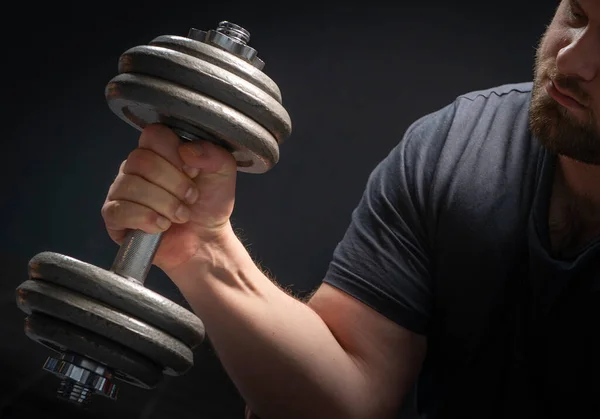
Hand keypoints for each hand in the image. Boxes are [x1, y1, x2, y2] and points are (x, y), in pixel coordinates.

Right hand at [101, 124, 237, 272]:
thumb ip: (214, 154)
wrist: (206, 241)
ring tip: (181, 216)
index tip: (193, 172)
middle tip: (191, 198)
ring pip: (131, 185)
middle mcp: (135, 167)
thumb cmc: (210, 205)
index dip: (175, 154)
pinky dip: (146, 219)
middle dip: (174, 183)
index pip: (154, 135)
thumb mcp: (223, 174)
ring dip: (165, 204)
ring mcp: (121, 190)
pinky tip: (162, 226)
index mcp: (158, 151)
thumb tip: (187, 149)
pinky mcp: (114, 216)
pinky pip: (118, 210)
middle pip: (141, 160)